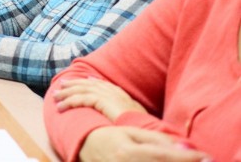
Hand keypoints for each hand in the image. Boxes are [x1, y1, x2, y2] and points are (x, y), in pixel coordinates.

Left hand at [53, 78, 146, 120]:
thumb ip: (122, 110)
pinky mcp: (100, 100)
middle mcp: (111, 90)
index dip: (88, 82)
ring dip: (65, 94)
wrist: (144, 125)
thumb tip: (117, 114)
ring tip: (55, 97)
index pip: (100, 83)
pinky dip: (68, 102)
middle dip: (72, 85)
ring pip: (80, 91)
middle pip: (86, 84)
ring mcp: (106, 94)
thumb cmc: (140, 124)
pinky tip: (60, 107)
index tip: (79, 81)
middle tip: (61, 85)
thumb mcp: (132, 115)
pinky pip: (80, 99)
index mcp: (119, 92)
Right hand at [79, 127, 209, 161]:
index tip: (206, 156)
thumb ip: (158, 140)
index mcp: (128, 152)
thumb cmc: (112, 138)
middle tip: (203, 160)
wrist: (86, 147)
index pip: (163, 156)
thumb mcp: (132, 132)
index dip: (186, 158)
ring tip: (189, 161)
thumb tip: (186, 146)